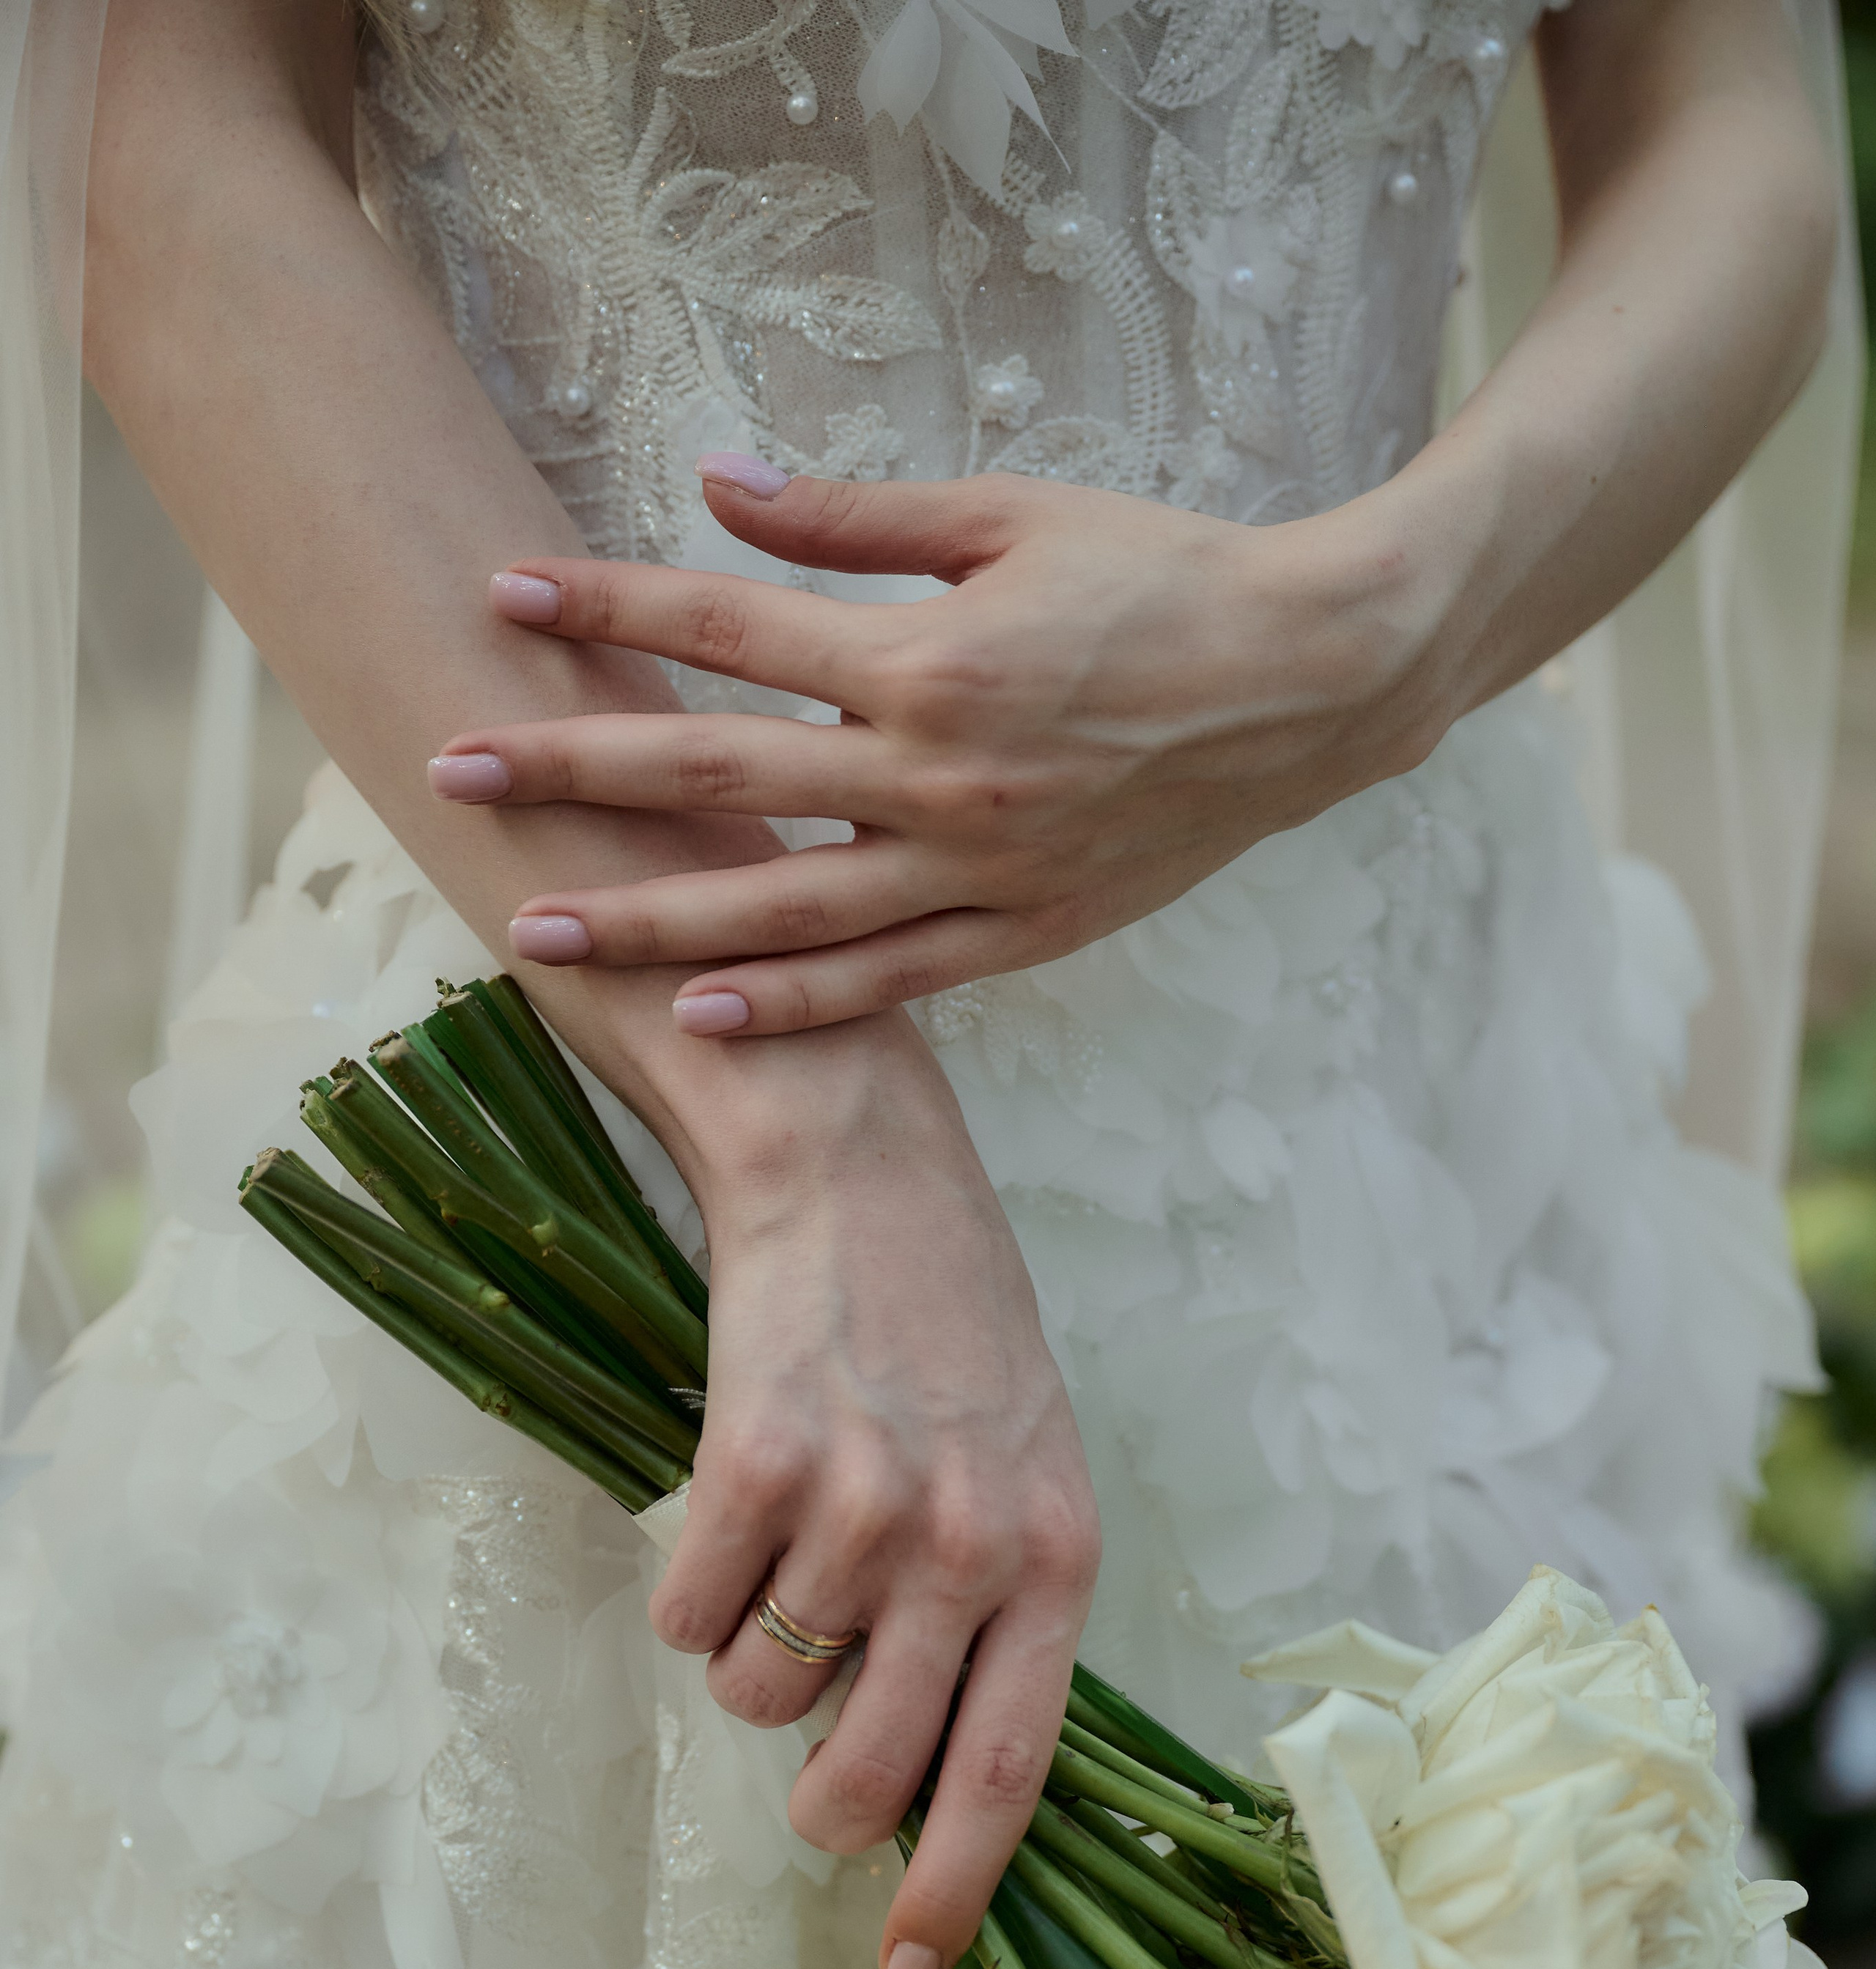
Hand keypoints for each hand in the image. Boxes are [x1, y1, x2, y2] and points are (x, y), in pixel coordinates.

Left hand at [429, 464, 1460, 1032]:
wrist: (1313, 683)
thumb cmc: (1164, 578)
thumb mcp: (1014, 515)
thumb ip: (855, 520)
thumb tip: (717, 490)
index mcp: (927, 655)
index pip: (727, 629)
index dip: (607, 610)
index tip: (502, 598)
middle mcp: (936, 774)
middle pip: (719, 778)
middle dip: (577, 774)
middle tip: (452, 777)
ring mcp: (978, 867)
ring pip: (786, 910)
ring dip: (654, 923)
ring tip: (541, 934)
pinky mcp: (1024, 931)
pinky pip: (891, 982)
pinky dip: (800, 1007)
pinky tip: (705, 1018)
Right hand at [633, 1017, 1099, 1968]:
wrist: (855, 1167)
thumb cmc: (946, 1326)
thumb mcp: (1025, 1467)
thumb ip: (998, 1612)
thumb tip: (927, 1772)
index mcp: (1057, 1559)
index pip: (1010, 1770)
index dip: (953, 1890)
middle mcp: (971, 1546)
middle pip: (868, 1767)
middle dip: (820, 1807)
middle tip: (806, 1777)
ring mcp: (864, 1506)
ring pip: (759, 1694)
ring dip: (749, 1662)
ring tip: (780, 1557)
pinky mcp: (756, 1464)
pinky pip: (687, 1616)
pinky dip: (687, 1592)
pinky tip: (725, 1511)